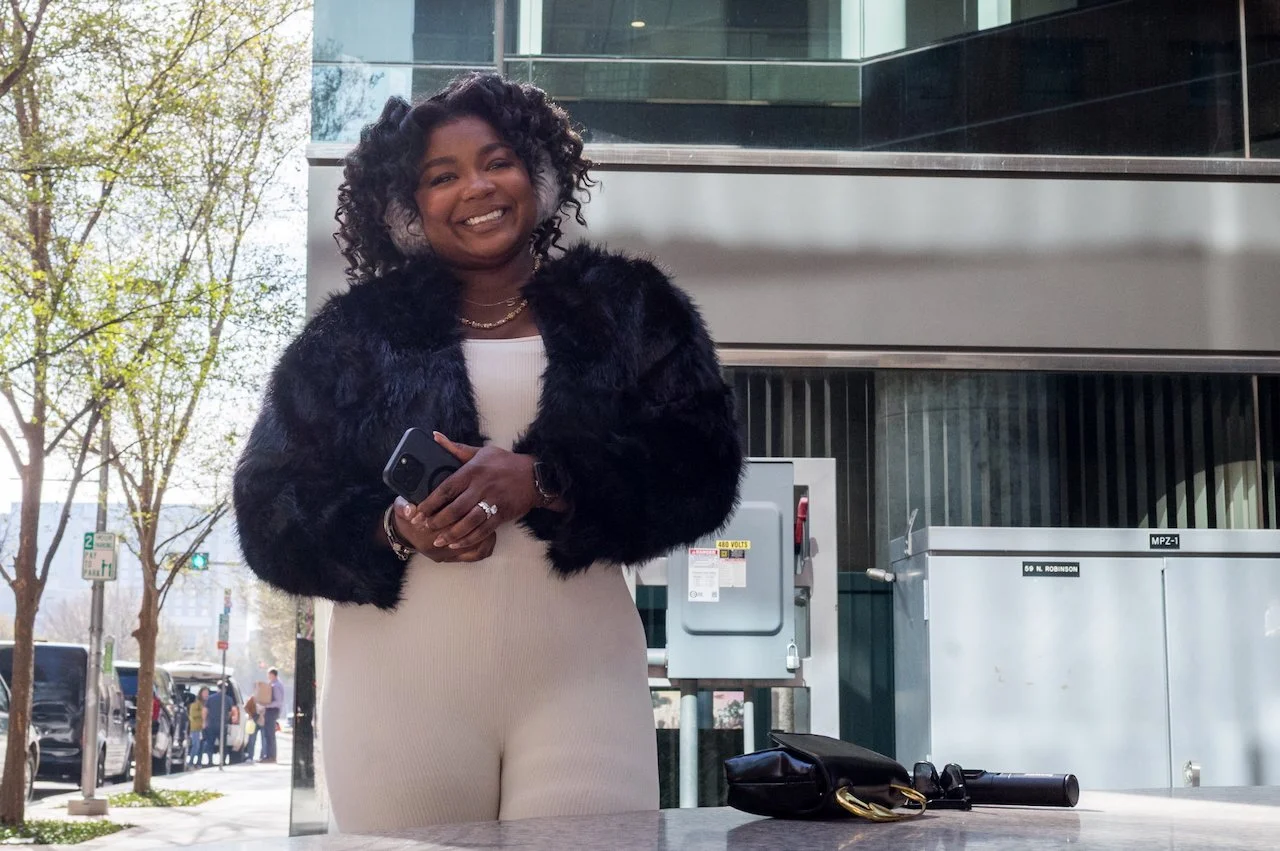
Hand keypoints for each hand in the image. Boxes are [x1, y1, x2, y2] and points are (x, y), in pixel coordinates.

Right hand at [392, 498, 495, 562]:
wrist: (406, 534)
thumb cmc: (408, 517)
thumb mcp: (401, 507)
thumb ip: (403, 507)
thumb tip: (410, 510)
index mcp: (427, 533)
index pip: (451, 523)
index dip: (465, 511)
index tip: (474, 498)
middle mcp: (438, 547)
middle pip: (467, 534)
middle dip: (478, 520)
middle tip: (487, 505)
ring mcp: (447, 555)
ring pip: (476, 546)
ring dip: (485, 532)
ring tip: (490, 518)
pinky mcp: (454, 559)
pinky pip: (477, 555)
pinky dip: (486, 545)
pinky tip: (490, 533)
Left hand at [402, 432, 538, 550]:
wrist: (535, 475)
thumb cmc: (506, 462)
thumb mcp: (482, 451)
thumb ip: (457, 448)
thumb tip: (435, 437)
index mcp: (473, 471)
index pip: (447, 488)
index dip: (430, 502)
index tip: (418, 511)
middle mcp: (482, 487)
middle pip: (455, 508)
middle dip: (437, 520)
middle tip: (424, 528)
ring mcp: (493, 501)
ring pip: (468, 522)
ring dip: (451, 534)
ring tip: (438, 541)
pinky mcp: (502, 513)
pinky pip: (483, 530)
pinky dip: (469, 538)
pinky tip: (457, 544)